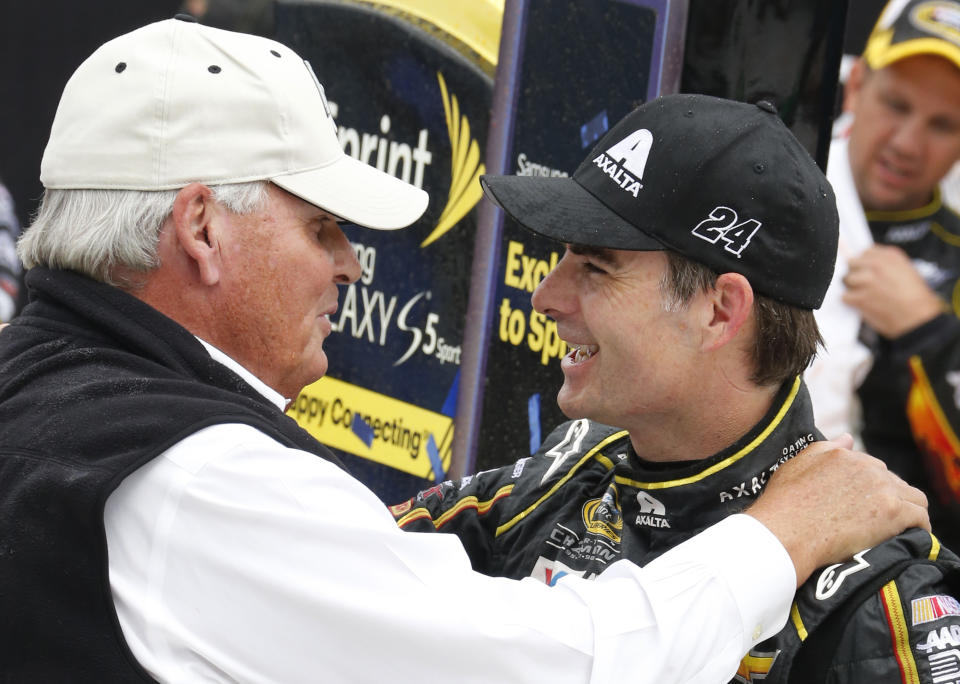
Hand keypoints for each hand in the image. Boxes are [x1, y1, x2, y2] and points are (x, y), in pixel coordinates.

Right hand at [746, 436, 928, 586]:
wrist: (786, 531)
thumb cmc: (784, 502)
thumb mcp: (798, 464)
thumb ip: (826, 448)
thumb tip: (848, 437)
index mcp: (845, 456)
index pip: (873, 469)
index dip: (869, 489)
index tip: (863, 506)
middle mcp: (867, 467)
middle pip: (895, 482)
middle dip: (890, 499)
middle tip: (876, 521)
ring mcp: (882, 489)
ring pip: (915, 498)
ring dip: (909, 511)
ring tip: (898, 529)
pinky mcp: (893, 512)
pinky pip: (921, 517)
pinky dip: (919, 527)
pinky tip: (908, 536)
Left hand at [842, 245, 944, 337]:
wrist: (919, 318)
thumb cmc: (916, 298)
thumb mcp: (907, 271)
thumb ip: (886, 265)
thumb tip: (866, 264)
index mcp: (891, 256)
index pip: (866, 252)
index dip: (865, 263)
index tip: (867, 270)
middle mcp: (877, 265)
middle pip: (852, 263)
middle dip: (857, 273)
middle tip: (866, 285)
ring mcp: (867, 280)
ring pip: (846, 279)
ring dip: (853, 288)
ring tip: (866, 296)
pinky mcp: (859, 297)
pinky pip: (844, 296)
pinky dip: (851, 302)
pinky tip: (863, 305)